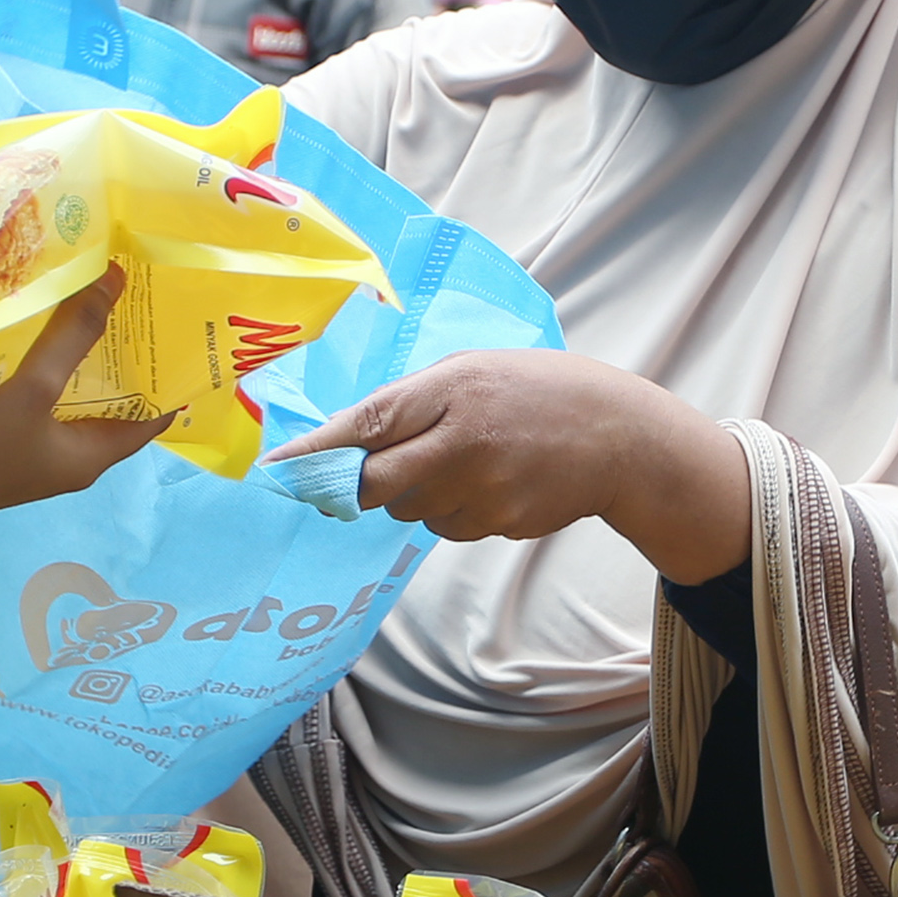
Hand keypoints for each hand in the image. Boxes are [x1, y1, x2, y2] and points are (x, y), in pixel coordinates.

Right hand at [0, 274, 163, 577]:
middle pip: (109, 402)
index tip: (178, 327)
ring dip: (77, 357)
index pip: (149, 416)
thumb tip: (118, 283)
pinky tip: (31, 330)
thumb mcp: (34, 388)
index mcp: (91, 456)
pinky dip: (41, 367)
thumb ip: (75, 336)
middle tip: (132, 298)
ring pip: (68, 397)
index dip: (167, 375)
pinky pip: (34, 399)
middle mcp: (68, 458)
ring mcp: (31, 452)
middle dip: (120, 354)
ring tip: (86, 301)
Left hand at [266, 349, 753, 584]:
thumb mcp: (477, 369)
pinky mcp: (499, 524)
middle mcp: (464, 440)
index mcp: (453, 387)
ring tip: (460, 461)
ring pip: (409, 510)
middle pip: (377, 483)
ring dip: (413, 493)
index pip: (368, 422)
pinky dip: (449, 511)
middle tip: (356, 477)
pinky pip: (445, 527)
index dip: (318, 451)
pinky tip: (486, 484)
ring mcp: (483, 488)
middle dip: (358, 485)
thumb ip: (415, 397)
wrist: (620, 438)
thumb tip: (347, 436)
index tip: (277, 471)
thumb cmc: (540, 391)